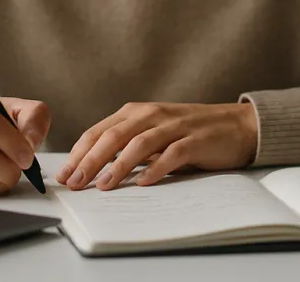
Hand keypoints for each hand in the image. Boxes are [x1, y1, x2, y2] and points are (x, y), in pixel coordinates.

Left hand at [56, 102, 257, 190]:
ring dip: (119, 166)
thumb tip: (91, 171)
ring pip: (139, 144)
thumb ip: (127, 147)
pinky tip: (144, 183)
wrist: (235, 125)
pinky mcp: (195, 140)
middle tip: (76, 183)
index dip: (79, 154)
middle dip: (91, 161)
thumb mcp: (153, 135)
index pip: (99, 132)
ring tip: (104, 186)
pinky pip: (172, 154)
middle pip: (113, 137)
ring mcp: (174, 126)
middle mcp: (151, 114)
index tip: (64, 175)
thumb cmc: (188, 134)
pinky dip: (156, 168)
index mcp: (136, 113)